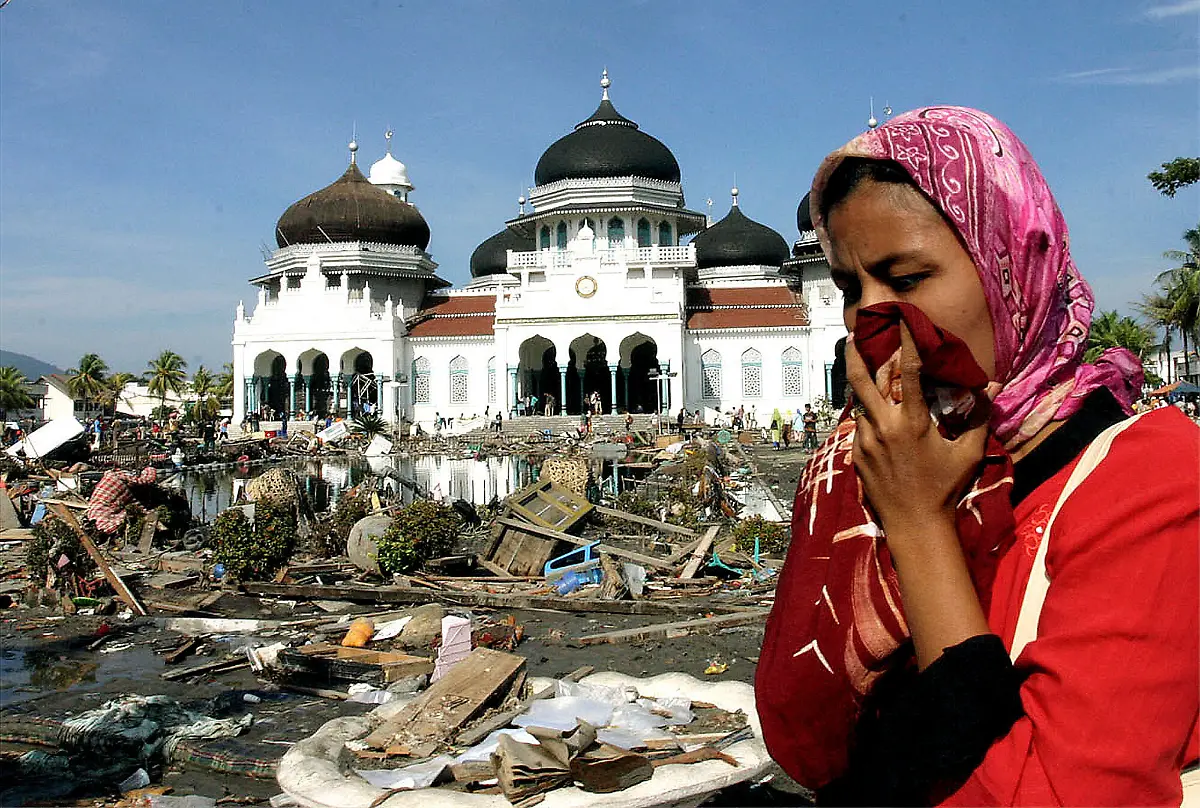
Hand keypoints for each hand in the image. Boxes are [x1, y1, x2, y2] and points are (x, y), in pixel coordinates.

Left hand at [846, 323, 987, 540]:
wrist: (915, 525)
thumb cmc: (945, 489)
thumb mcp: (967, 453)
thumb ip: (978, 418)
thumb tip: (992, 388)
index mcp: (911, 422)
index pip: (907, 372)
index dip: (905, 343)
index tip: (902, 321)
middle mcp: (883, 428)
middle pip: (860, 380)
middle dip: (855, 354)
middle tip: (853, 335)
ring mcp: (865, 442)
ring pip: (861, 404)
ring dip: (867, 389)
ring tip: (870, 374)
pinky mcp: (857, 456)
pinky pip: (861, 427)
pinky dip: (869, 417)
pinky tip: (877, 415)